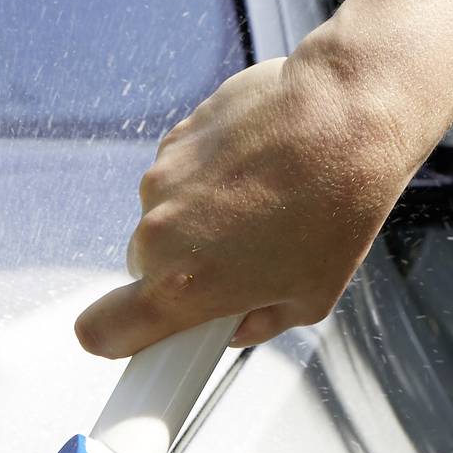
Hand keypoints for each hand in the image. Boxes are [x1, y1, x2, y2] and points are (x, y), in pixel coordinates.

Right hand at [75, 40, 428, 357]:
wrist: (349, 114)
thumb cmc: (336, 208)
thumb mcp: (309, 298)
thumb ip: (258, 324)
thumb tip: (238, 325)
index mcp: (181, 288)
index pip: (102, 331)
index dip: (118, 338)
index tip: (145, 337)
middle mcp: (158, 235)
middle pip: (145, 271)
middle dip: (182, 270)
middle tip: (241, 258)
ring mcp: (162, 180)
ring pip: (164, 219)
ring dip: (198, 219)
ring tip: (262, 203)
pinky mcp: (176, 138)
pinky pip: (180, 174)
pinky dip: (209, 176)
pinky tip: (256, 167)